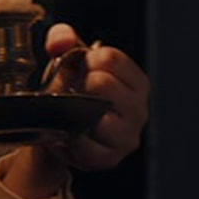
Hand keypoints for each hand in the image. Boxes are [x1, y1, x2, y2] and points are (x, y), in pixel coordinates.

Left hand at [40, 22, 149, 171]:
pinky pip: (85, 144)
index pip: (111, 59)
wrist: (62, 127)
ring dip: (76, 111)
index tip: (82, 68)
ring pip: (97, 116)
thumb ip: (63, 40)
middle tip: (76, 91)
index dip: (87, 60)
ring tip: (73, 110)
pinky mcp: (109, 158)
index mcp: (136, 82)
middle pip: (103, 84)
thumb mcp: (70, 58)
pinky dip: (70, 136)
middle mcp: (138, 110)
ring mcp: (126, 136)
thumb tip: (61, 40)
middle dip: (80, 84)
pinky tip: (69, 130)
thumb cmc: (75, 92)